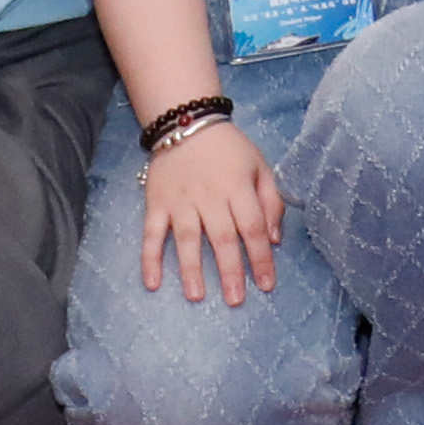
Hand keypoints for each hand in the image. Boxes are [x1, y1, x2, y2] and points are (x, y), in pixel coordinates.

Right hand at [137, 120, 282, 306]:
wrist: (187, 124)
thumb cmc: (230, 150)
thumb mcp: (261, 167)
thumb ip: (271, 202)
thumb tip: (273, 240)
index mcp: (238, 187)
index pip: (252, 228)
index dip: (260, 257)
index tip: (266, 285)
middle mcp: (209, 197)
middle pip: (222, 238)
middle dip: (231, 271)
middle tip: (237, 300)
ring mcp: (180, 201)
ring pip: (187, 239)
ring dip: (192, 270)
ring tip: (198, 296)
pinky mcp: (156, 204)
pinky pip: (151, 235)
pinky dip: (150, 259)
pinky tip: (153, 282)